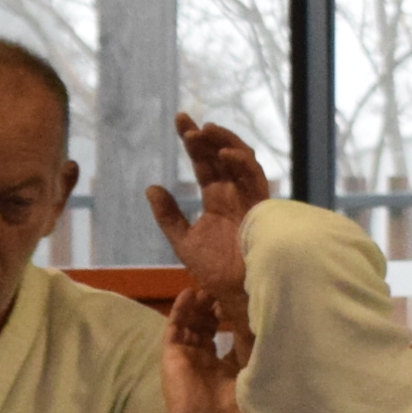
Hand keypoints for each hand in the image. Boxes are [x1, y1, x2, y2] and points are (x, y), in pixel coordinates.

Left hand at [144, 111, 270, 297]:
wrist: (234, 292)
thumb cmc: (214, 272)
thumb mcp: (183, 241)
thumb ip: (169, 215)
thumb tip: (152, 188)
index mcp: (216, 198)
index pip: (204, 162)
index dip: (193, 142)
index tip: (180, 120)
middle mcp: (233, 193)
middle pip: (220, 155)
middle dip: (206, 136)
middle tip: (186, 122)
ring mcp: (247, 198)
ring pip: (241, 159)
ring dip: (224, 142)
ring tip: (204, 132)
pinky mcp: (260, 207)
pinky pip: (255, 178)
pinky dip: (242, 163)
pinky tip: (224, 155)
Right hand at [159, 283, 251, 412]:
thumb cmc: (236, 409)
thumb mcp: (256, 376)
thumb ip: (259, 351)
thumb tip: (271, 323)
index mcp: (227, 367)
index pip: (229, 333)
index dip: (235, 315)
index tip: (243, 297)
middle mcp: (207, 359)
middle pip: (208, 323)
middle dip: (216, 305)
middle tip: (225, 286)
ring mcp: (188, 355)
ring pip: (191, 321)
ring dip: (199, 303)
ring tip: (208, 284)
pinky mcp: (172, 353)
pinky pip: (174, 326)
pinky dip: (181, 309)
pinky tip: (189, 292)